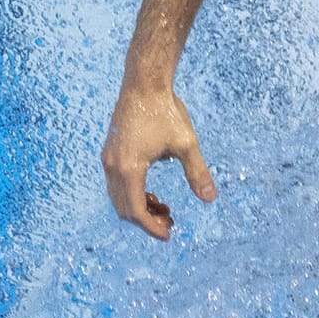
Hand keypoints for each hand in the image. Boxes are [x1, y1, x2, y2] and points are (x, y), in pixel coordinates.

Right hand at [101, 77, 216, 240]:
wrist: (143, 82)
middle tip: (171, 223)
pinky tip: (152, 191)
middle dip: (146, 220)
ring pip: (118, 197)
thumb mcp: (186, 143)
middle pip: (124, 209)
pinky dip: (132, 194)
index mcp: (130, 169)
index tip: (169, 235)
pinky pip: (116, 184)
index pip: (136, 211)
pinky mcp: (110, 151)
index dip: (151, 227)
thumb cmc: (165, 111)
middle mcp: (113, 166)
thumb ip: (197, 173)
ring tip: (164, 208)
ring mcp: (108, 158)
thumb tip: (210, 198)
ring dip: (139, 207)